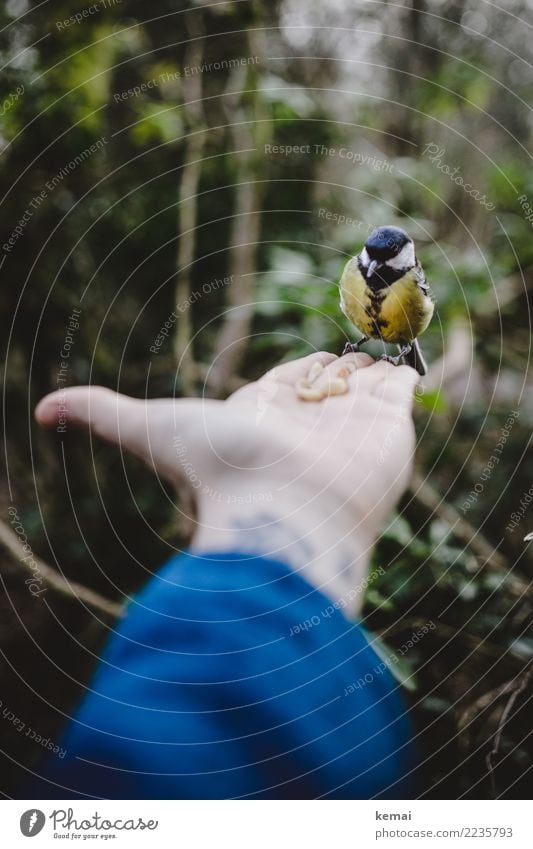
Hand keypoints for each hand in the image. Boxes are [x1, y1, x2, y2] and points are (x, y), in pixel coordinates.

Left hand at [35, 352, 418, 610]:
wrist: (286, 513)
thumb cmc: (221, 471)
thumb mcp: (152, 428)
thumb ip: (102, 411)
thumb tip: (41, 410)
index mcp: (266, 416)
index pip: (288, 382)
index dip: (298, 370)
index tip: (307, 365)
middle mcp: (309, 422)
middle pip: (329, 383)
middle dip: (336, 367)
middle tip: (344, 353)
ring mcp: (352, 424)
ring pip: (365, 383)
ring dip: (368, 365)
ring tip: (374, 350)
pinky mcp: (389, 424)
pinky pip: (400, 387)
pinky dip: (399, 371)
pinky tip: (397, 358)